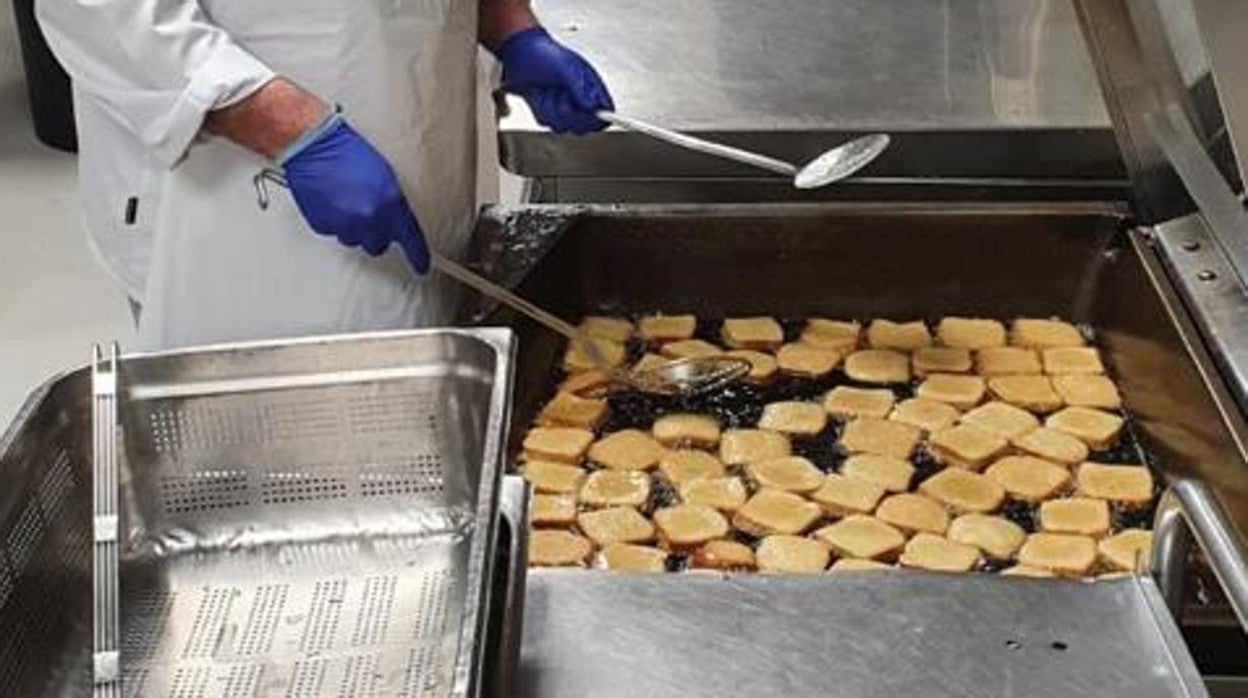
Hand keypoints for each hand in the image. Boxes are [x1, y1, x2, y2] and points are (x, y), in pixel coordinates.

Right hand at [280, 116, 429, 273]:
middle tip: (368, 212)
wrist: (315, 145)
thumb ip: (393, 205)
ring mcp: (346, 225)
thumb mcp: (385, 176)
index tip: (422, 266)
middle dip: (376, 234)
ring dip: (354, 228)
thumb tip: (396, 223)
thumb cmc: (348, 152)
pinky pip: (334, 232)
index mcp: (392, 204)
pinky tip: (332, 201)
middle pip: (379, 246)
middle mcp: (370, 219)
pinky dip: (334, 221)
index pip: (411, 240)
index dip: (418, 256)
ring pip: (355, 240)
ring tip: (346, 200)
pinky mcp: (324, 226)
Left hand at [496, 27, 613, 134]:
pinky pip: (546, 121)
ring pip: (562, 126)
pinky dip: (540, 108)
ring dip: (551, 108)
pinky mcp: (548, 113)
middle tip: (562, 95)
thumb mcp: (566, 67)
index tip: (585, 111)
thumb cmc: (545, 54)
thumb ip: (580, 88)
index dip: (597, 117)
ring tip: (548, 90)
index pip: (605, 113)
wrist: (520, 54)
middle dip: (569, 114)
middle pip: (583, 126)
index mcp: (591, 88)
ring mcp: (563, 108)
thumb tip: (592, 105)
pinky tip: (539, 94)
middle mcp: (579, 101)